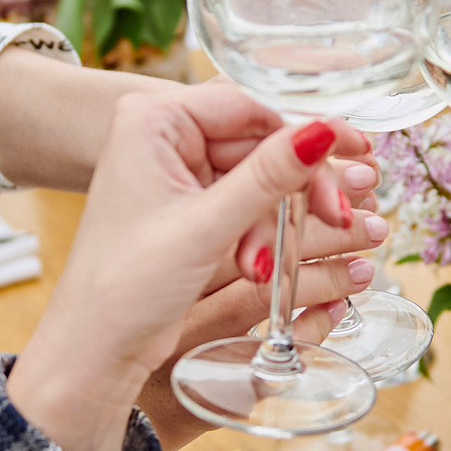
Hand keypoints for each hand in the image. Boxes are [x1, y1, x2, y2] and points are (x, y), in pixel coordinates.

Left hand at [10, 87, 369, 450]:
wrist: (95, 347)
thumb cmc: (126, 286)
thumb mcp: (206, 226)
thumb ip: (269, 175)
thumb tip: (325, 128)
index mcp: (152, 119)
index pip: (250, 103)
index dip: (306, 129)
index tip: (355, 151)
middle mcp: (163, 135)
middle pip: (259, 139)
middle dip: (297, 184)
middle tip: (338, 214)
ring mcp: (176, 171)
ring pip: (258, 174)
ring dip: (277, 217)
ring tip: (271, 261)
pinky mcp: (187, 205)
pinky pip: (244, 201)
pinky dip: (261, 231)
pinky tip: (261, 264)